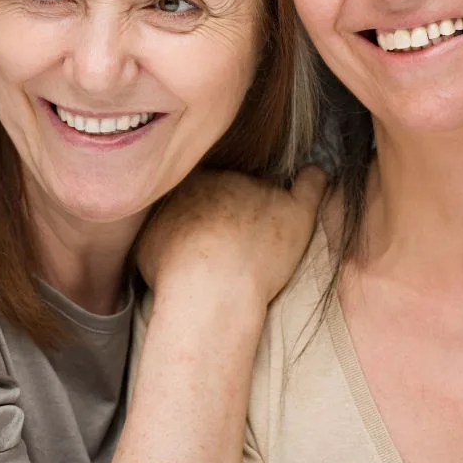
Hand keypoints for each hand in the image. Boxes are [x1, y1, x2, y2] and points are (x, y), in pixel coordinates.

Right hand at [136, 167, 325, 306]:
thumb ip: (159, 224)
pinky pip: (312, 183)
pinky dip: (314, 179)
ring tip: (264, 233)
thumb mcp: (146, 242)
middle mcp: (227, 177)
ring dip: (265, 204)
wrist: (209, 287)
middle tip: (230, 240)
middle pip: (234, 183)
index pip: (203, 181)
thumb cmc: (172, 271)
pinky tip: (316, 175)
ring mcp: (262, 191)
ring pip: (267, 187)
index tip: (205, 225)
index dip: (205, 204)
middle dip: (233, 206)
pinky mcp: (294, 211)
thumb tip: (162, 224)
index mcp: (192, 182)